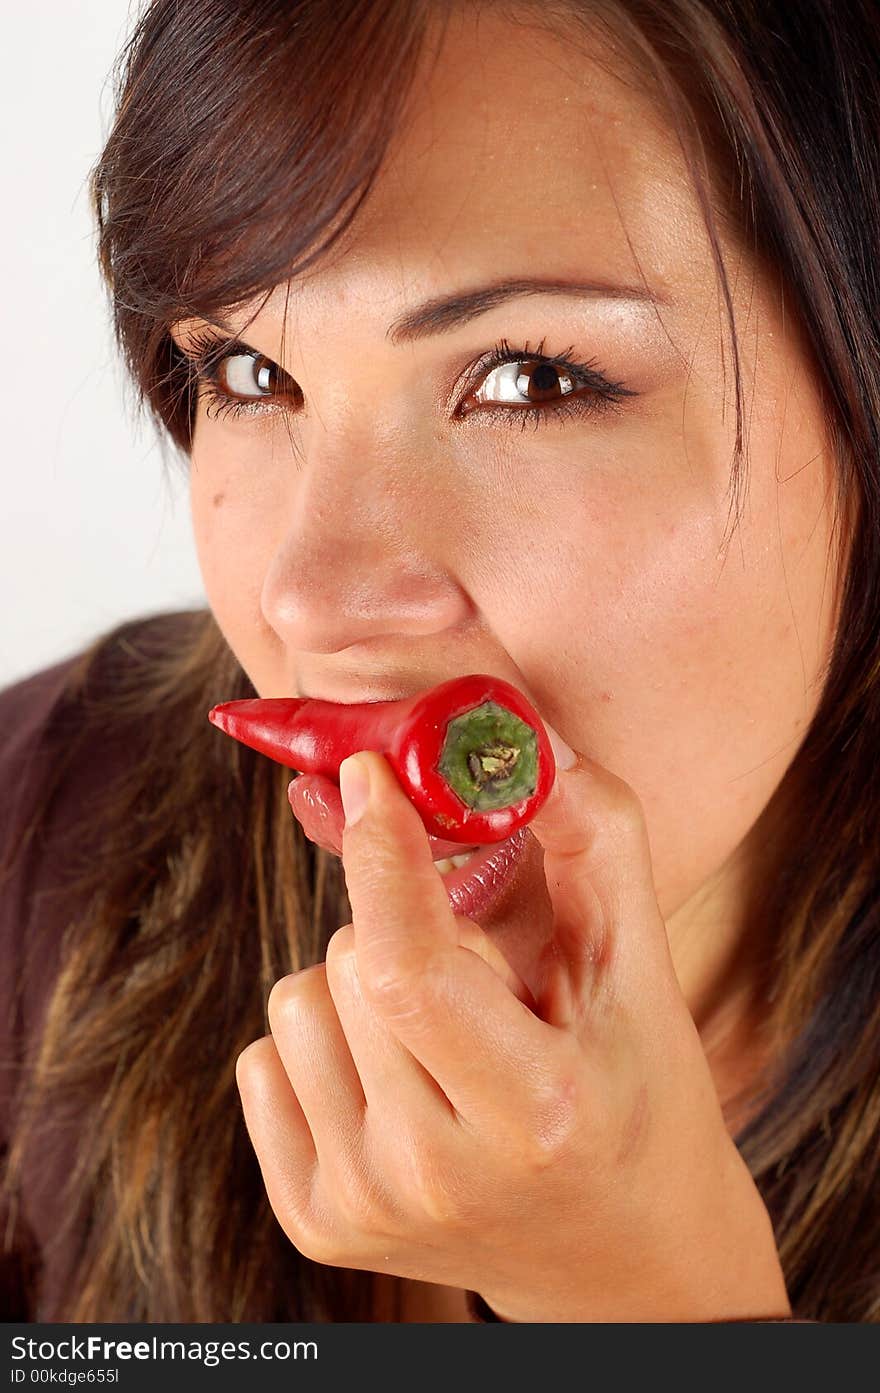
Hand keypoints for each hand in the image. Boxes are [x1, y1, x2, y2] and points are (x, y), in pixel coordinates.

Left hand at [235, 744, 790, 1321]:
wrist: (621, 1257)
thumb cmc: (641, 1093)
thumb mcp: (642, 969)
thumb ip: (596, 841)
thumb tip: (523, 737)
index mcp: (533, 1114)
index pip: (407, 967)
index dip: (378, 857)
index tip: (369, 776)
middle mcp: (433, 1176)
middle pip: (348, 964)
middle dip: (404, 925)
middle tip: (481, 973)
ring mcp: (365, 1209)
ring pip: (295, 1002)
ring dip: (357, 982)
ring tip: (440, 1030)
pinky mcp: (316, 1224)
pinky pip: (262, 1059)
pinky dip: (322, 1037)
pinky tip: (395, 1074)